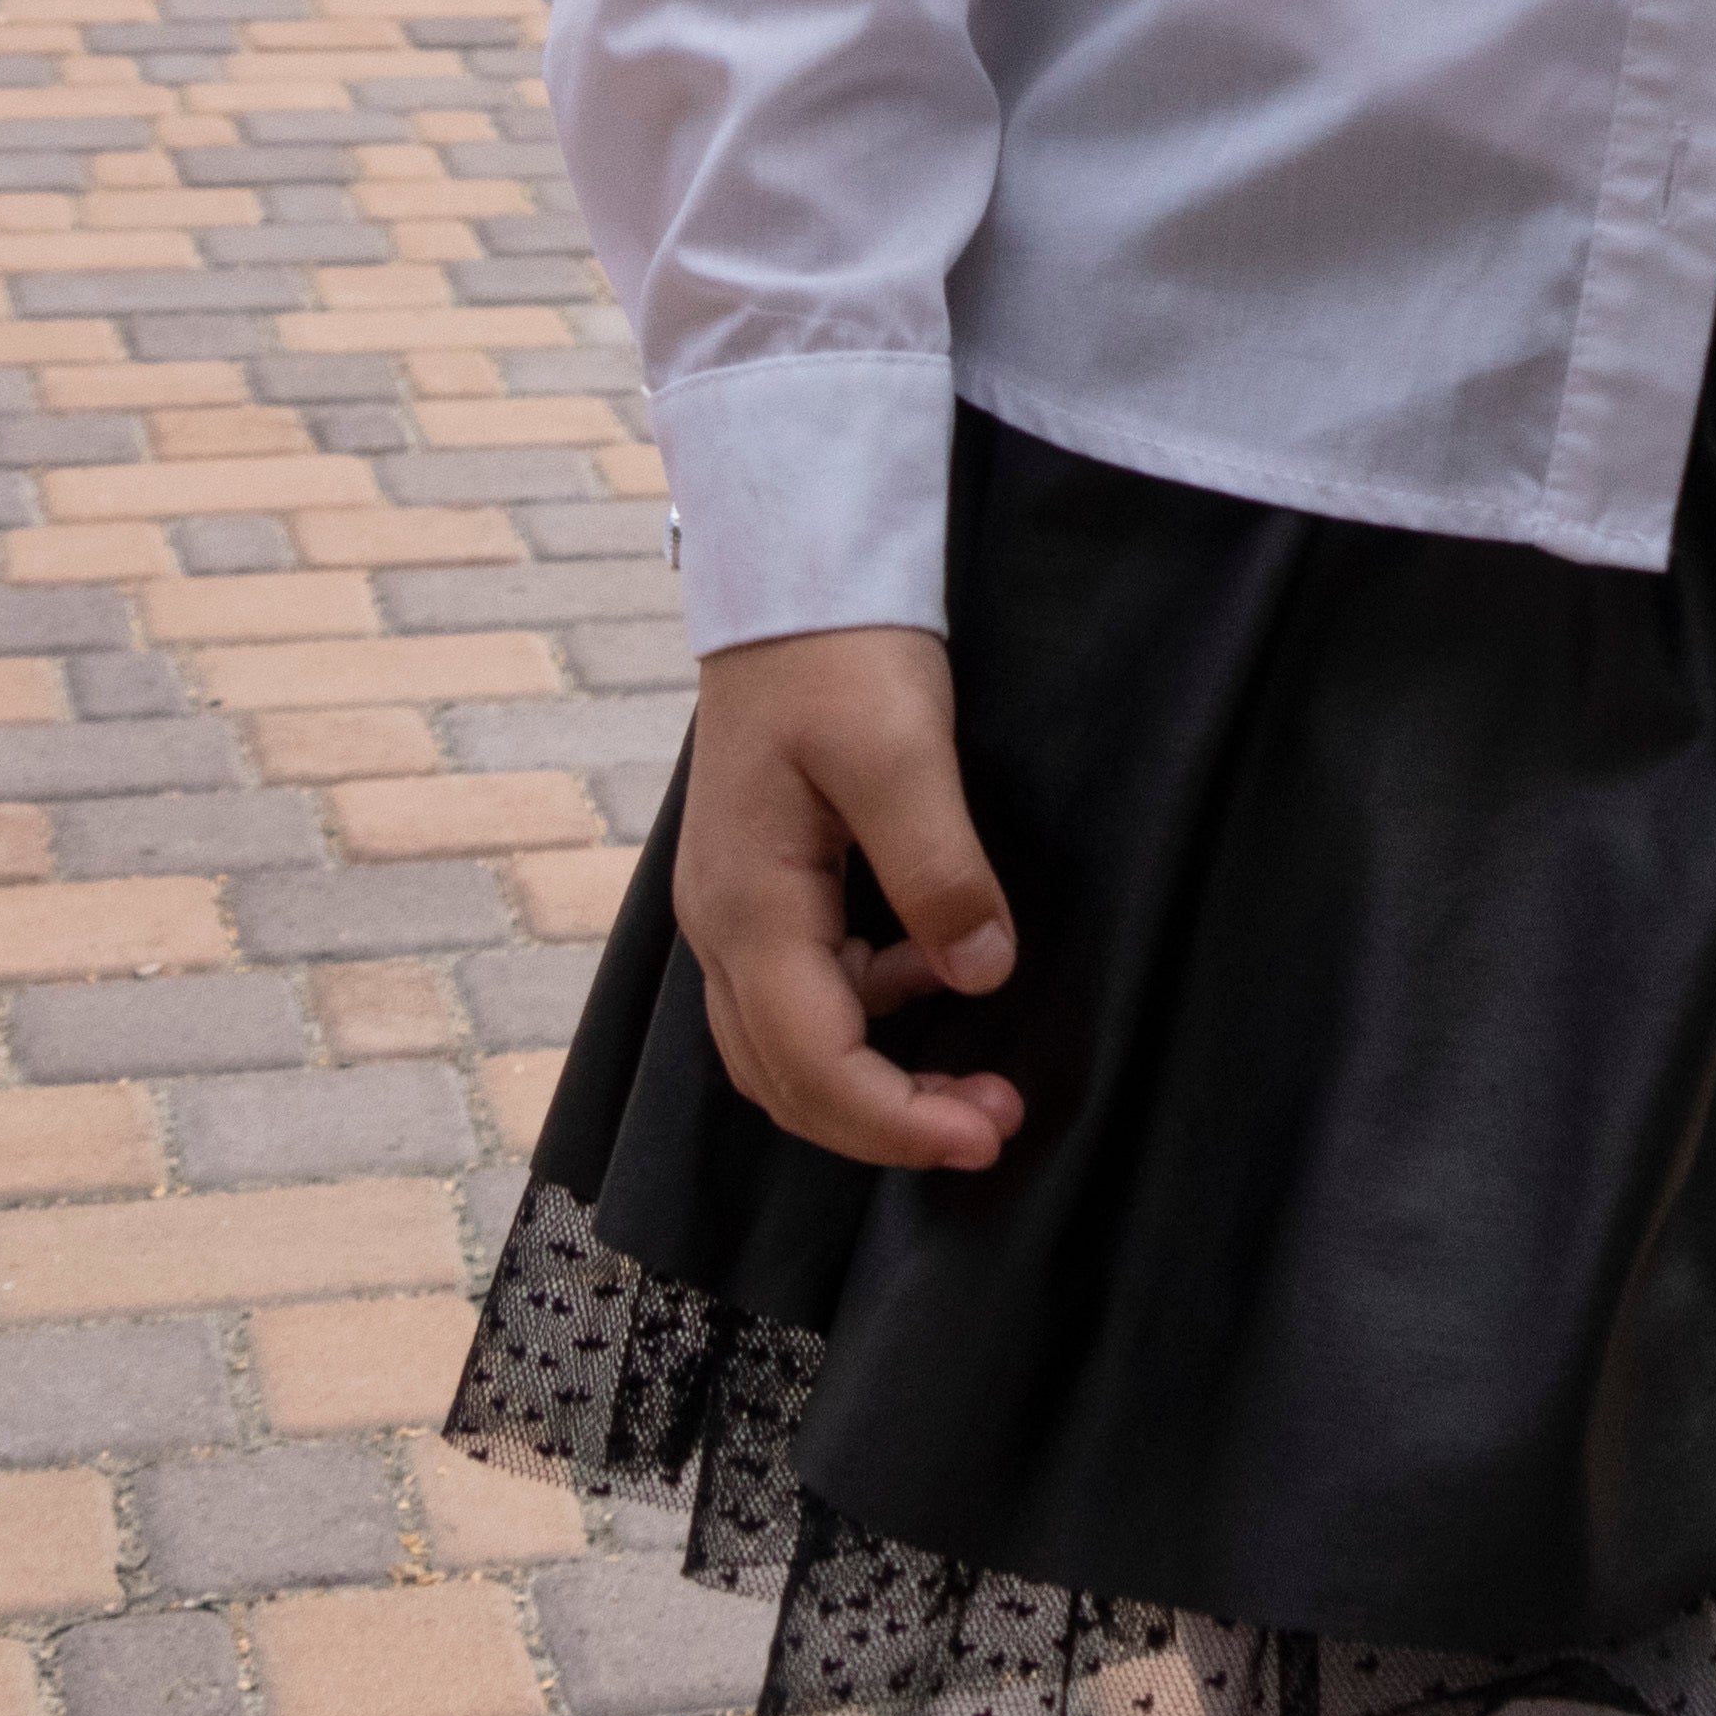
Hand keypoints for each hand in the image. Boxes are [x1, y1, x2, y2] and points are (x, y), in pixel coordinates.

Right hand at [670, 626, 1020, 1170]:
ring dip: (875, 1080)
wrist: (793, 581)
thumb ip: (938, 867)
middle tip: (994, 1127)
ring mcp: (735, 910)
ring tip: (978, 1079)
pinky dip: (868, 1015)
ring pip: (787, 1045)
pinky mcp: (764, 887)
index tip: (987, 1134)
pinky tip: (934, 976)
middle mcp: (722, 927)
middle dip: (885, 1122)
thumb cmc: (841, 654)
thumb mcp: (901, 751)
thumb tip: (980, 975)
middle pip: (786, 1078)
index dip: (897, 1119)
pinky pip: (804, 989)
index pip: (813, 1061)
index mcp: (747, 906)